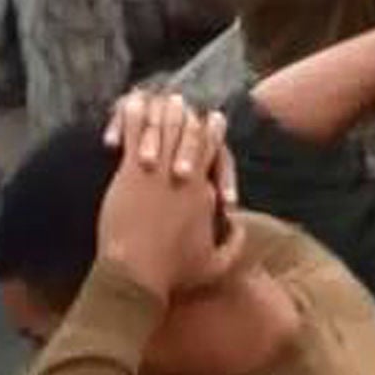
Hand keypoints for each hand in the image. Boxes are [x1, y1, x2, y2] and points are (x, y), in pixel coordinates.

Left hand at [97, 93, 244, 299]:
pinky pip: (135, 131)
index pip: (216, 151)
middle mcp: (186, 174)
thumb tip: (243, 225)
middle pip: (193, 131)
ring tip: (158, 99)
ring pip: (167, 126)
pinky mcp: (132, 170)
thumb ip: (235, 244)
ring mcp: (159, 168)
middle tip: (182, 103)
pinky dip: (133, 115)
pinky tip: (131, 104)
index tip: (212, 120)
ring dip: (163, 110)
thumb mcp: (216, 266)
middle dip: (188, 115)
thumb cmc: (172, 274)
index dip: (213, 132)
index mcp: (205, 191)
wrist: (136, 275)